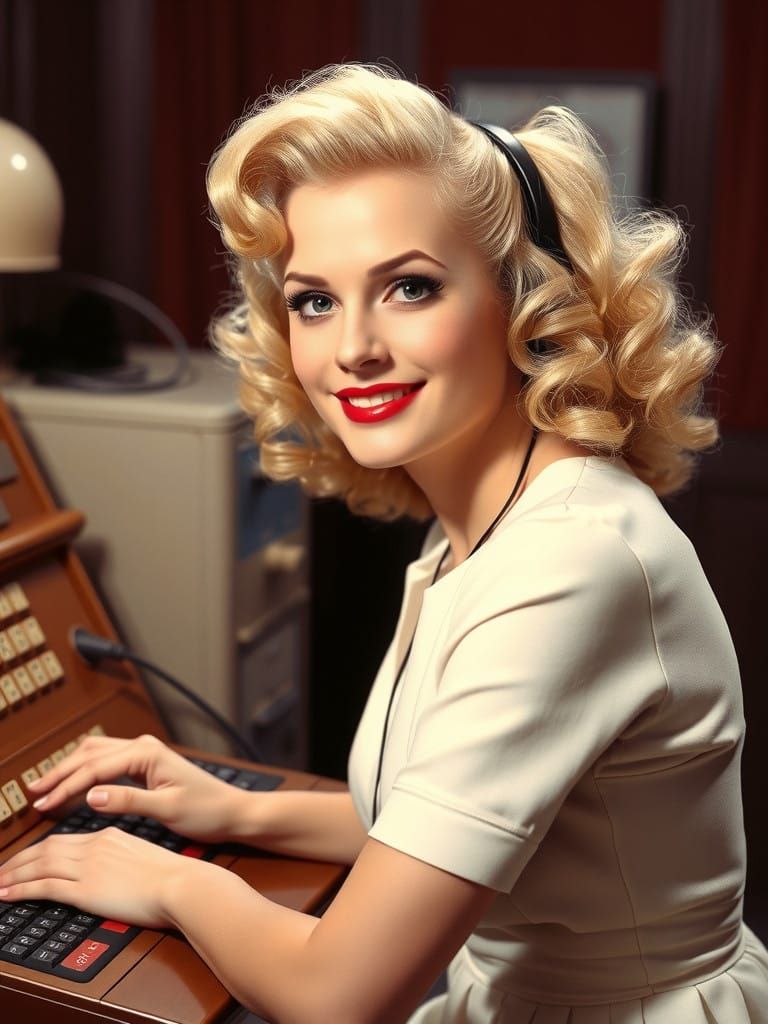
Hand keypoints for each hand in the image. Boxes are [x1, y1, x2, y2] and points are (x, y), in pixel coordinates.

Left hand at [0, 827, 211, 927]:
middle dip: (19, 860)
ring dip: (14, 874)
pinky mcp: (87, 890)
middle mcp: (95, 847)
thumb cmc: (172, 875)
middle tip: (2, 870)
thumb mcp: (142, 857)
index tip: (25, 859)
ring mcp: (90, 867)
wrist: (181, 884)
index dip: (38, 850)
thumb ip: (121, 858)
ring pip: (40, 865)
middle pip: (46, 849)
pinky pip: (46, 887)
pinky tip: (9, 894)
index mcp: (109, 836)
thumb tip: (111, 871)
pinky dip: (23, 888)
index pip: (63, 840)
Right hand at [26, 733, 244, 843]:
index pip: (95, 768)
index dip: (65, 786)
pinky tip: (73, 787)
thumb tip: (91, 795)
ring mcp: (144, 754)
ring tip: (45, 788)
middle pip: (89, 754)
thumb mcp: (168, 810)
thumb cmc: (208, 810)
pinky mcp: (145, 765)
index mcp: (147, 754)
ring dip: (69, 769)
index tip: (42, 804)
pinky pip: (106, 763)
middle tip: (33, 793)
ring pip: (95, 754)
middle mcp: (144, 747)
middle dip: (59, 773)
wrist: (233, 811)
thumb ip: (129, 801)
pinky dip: (85, 772)